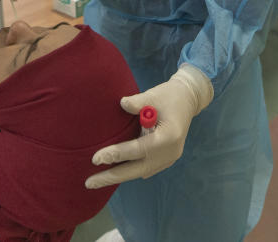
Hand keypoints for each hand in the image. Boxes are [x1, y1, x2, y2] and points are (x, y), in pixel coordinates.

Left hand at [85, 65, 213, 188]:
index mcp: (167, 137)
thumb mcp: (152, 95)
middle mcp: (169, 152)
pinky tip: (114, 172)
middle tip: (89, 183)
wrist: (188, 100)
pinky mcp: (166, 159)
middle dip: (112, 176)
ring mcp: (169, 158)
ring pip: (140, 171)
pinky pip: (145, 169)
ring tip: (98, 180)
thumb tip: (121, 103)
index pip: (137, 149)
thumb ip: (136, 102)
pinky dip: (130, 170)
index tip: (95, 159)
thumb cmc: (169, 96)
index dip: (116, 154)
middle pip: (137, 169)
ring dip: (119, 175)